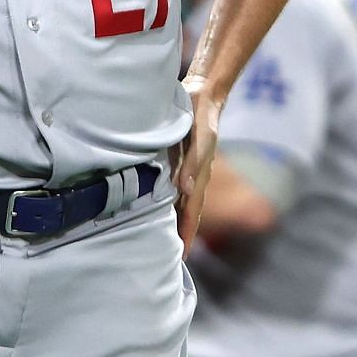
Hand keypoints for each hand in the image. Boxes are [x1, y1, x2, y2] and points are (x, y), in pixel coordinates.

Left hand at [173, 76, 223, 256]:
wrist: (201, 95)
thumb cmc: (202, 117)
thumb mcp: (201, 138)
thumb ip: (193, 162)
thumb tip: (184, 189)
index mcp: (199, 177)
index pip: (193, 212)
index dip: (187, 234)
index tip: (182, 258)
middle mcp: (191, 178)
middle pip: (186, 213)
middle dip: (180, 236)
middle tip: (167, 261)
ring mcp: (183, 171)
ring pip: (177, 203)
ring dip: (171, 223)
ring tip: (159, 243)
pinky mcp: (175, 162)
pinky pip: (169, 188)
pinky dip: (165, 203)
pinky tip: (153, 210)